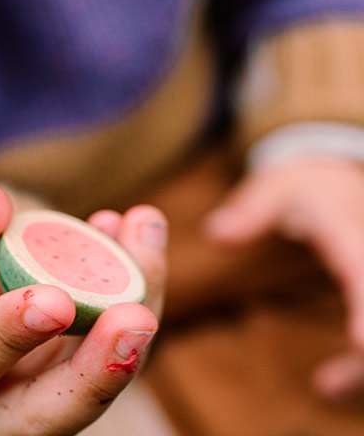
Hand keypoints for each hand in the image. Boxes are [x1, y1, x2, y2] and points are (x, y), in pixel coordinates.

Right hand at [0, 179, 166, 435]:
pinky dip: (134, 286)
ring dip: (134, 305)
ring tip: (143, 230)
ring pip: (99, 375)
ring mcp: (45, 401)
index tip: (52, 300)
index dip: (8, 335)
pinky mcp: (81, 378)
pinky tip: (136, 227)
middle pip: (51, 410)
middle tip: (137, 318)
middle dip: (99, 368)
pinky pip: (115, 343)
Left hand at [205, 157, 363, 398]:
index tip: (361, 343)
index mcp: (351, 232)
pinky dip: (357, 368)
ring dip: (362, 367)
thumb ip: (249, 212)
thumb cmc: (304, 187)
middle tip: (354, 363)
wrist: (335, 179)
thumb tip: (215, 236)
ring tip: (327, 385)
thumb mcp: (276, 188)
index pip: (362, 270)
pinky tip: (326, 385)